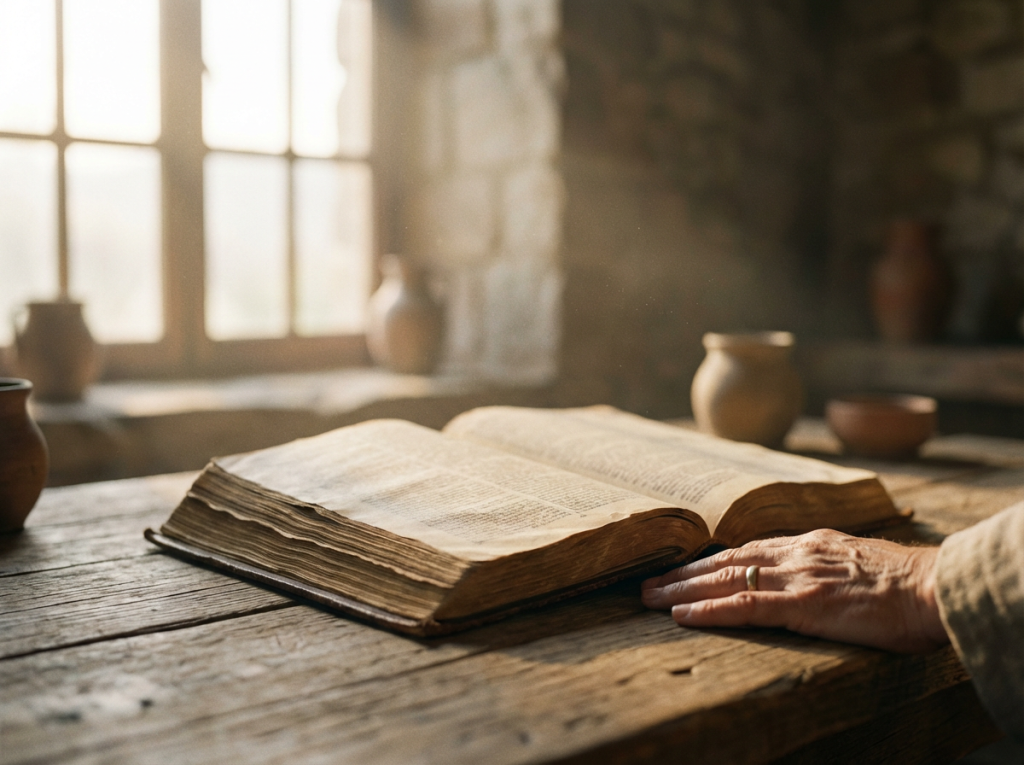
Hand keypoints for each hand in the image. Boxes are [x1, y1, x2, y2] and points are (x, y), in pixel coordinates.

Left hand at [641, 529, 949, 652]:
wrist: (933, 587)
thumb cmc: (905, 581)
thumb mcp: (857, 560)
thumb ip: (826, 563)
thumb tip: (810, 573)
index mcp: (808, 543)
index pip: (745, 548)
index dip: (709, 559)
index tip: (681, 566)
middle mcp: (794, 553)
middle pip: (724, 560)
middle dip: (683, 572)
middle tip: (647, 580)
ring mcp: (796, 578)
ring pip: (724, 579)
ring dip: (681, 589)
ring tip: (648, 597)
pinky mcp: (803, 605)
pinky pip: (745, 606)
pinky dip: (709, 610)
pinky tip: (681, 615)